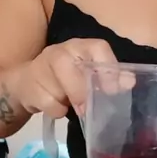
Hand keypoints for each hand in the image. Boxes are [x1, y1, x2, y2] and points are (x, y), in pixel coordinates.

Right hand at [11, 38, 127, 118]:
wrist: (27, 84)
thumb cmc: (66, 80)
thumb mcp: (89, 77)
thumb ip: (110, 78)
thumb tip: (129, 81)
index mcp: (81, 46)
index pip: (98, 47)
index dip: (108, 68)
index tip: (113, 90)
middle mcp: (61, 50)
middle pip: (69, 66)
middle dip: (79, 91)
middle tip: (86, 109)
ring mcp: (41, 64)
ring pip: (57, 87)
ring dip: (66, 102)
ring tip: (68, 103)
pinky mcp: (28, 82)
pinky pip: (47, 102)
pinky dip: (55, 110)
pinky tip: (55, 106)